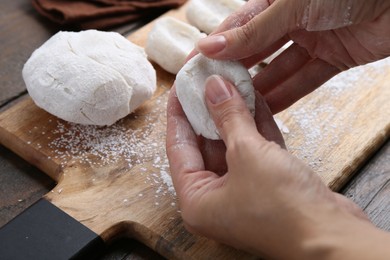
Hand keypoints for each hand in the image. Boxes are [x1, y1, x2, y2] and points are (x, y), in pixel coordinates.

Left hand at [166, 75, 369, 257]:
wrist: (333, 239)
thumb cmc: (282, 209)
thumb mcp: (247, 153)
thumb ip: (228, 117)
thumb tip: (214, 87)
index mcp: (197, 200)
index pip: (178, 147)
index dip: (179, 113)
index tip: (180, 86)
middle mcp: (216, 199)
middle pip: (205, 144)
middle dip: (209, 111)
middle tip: (207, 81)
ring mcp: (243, 192)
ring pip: (233, 145)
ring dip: (235, 115)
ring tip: (231, 83)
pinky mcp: (268, 186)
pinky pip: (256, 151)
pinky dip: (256, 127)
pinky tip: (255, 100)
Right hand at [196, 0, 389, 112]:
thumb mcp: (292, 5)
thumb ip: (254, 30)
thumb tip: (212, 45)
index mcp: (274, 2)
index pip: (235, 28)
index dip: (212, 49)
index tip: (193, 69)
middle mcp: (290, 21)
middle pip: (255, 52)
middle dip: (235, 73)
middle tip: (213, 96)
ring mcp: (312, 40)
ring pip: (278, 70)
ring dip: (259, 90)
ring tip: (237, 110)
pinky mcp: (333, 58)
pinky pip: (304, 80)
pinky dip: (288, 95)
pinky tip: (268, 110)